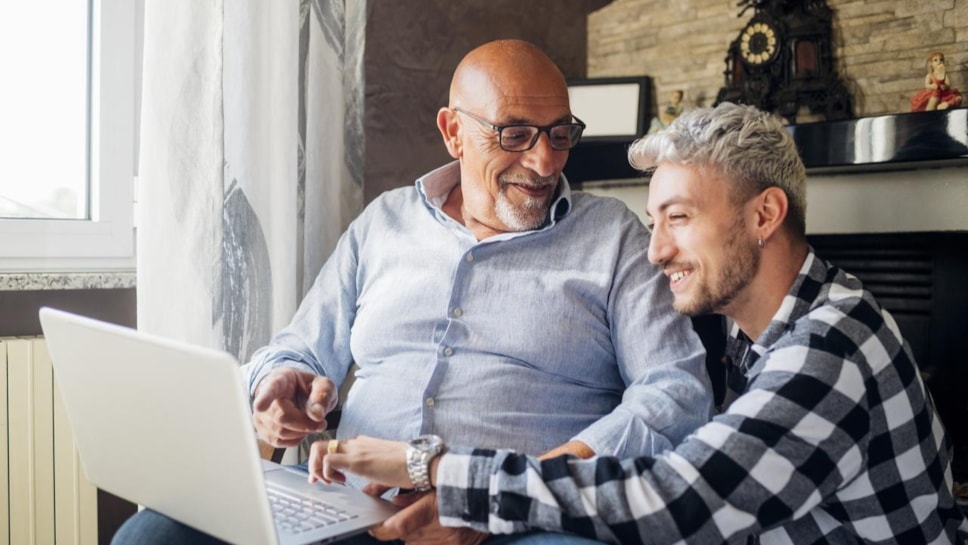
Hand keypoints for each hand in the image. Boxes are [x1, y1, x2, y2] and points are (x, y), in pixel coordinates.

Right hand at [251, 368, 335, 446]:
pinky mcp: (262, 430)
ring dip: (301, 432)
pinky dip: (294, 439)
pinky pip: (278, 441)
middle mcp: (263, 397)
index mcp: (280, 380)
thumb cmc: (310, 388)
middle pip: (281, 417)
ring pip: (280, 432)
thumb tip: (317, 415)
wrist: (299, 393)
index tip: (260, 405)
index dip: (264, 398)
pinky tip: (301, 430)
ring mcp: (260, 415)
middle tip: (321, 422)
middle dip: (305, 424)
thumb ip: (323, 396)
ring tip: (310, 423)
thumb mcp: (324, 385)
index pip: (270, 389)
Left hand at [307, 435, 408, 486]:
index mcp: (362, 444)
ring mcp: (355, 449)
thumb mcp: (385, 473)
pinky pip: (328, 460)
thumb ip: (373, 482)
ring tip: (330, 482)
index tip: (327, 478)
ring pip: (319, 448)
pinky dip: (326, 473)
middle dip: (313, 464)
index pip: (333, 447)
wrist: (419, 462)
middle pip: (321, 444)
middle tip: (320, 481)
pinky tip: (339, 482)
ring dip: (317, 468)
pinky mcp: (357, 459)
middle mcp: (356, 443)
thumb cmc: (408, 466)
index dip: (323, 463)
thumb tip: (368, 492)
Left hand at [371, 492, 488, 544]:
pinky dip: (428, 540)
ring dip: (416, 535)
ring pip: (415, 543)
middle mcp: (434, 532)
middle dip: (401, 527)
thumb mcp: (434, 486)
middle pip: (404, 537)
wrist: (491, 503)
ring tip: (430, 520)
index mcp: (428, 511)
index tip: (374, 525)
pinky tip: (437, 530)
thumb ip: (412, 496)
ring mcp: (443, 543)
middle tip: (411, 515)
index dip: (380, 528)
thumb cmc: (462, 489)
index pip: (395, 527)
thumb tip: (394, 503)